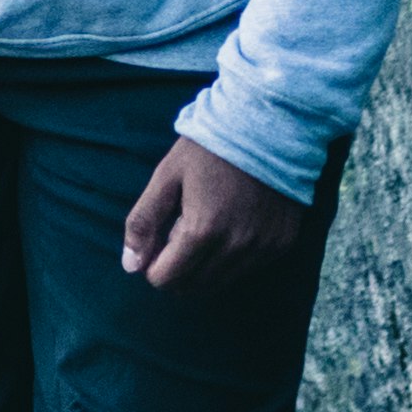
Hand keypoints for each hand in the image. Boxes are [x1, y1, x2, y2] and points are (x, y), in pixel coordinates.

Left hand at [119, 137, 311, 289]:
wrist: (269, 124)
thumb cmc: (210, 148)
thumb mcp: (167, 175)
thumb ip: (144, 221)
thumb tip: (130, 266)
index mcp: (202, 231)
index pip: (166, 279)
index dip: (153, 264)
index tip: (158, 240)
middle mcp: (235, 248)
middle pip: (192, 286)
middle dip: (177, 268)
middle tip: (178, 232)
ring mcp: (262, 249)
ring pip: (220, 282)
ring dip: (204, 266)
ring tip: (204, 226)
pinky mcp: (282, 244)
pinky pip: (248, 268)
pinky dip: (232, 258)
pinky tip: (232, 224)